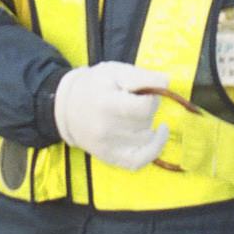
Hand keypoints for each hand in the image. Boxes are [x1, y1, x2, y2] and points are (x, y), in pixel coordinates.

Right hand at [51, 62, 168, 171]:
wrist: (68, 108)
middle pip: (146, 123)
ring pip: (146, 141)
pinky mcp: (110, 158)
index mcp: (107, 104)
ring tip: (139, 116)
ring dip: (149, 126)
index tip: (145, 91)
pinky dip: (153, 151)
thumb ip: (142, 76)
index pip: (145, 107)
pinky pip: (139, 162)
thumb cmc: (94, 85)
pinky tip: (156, 136)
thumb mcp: (116, 71)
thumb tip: (166, 83)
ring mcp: (109, 147)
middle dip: (149, 110)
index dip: (152, 97)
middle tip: (138, 100)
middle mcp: (107, 130)